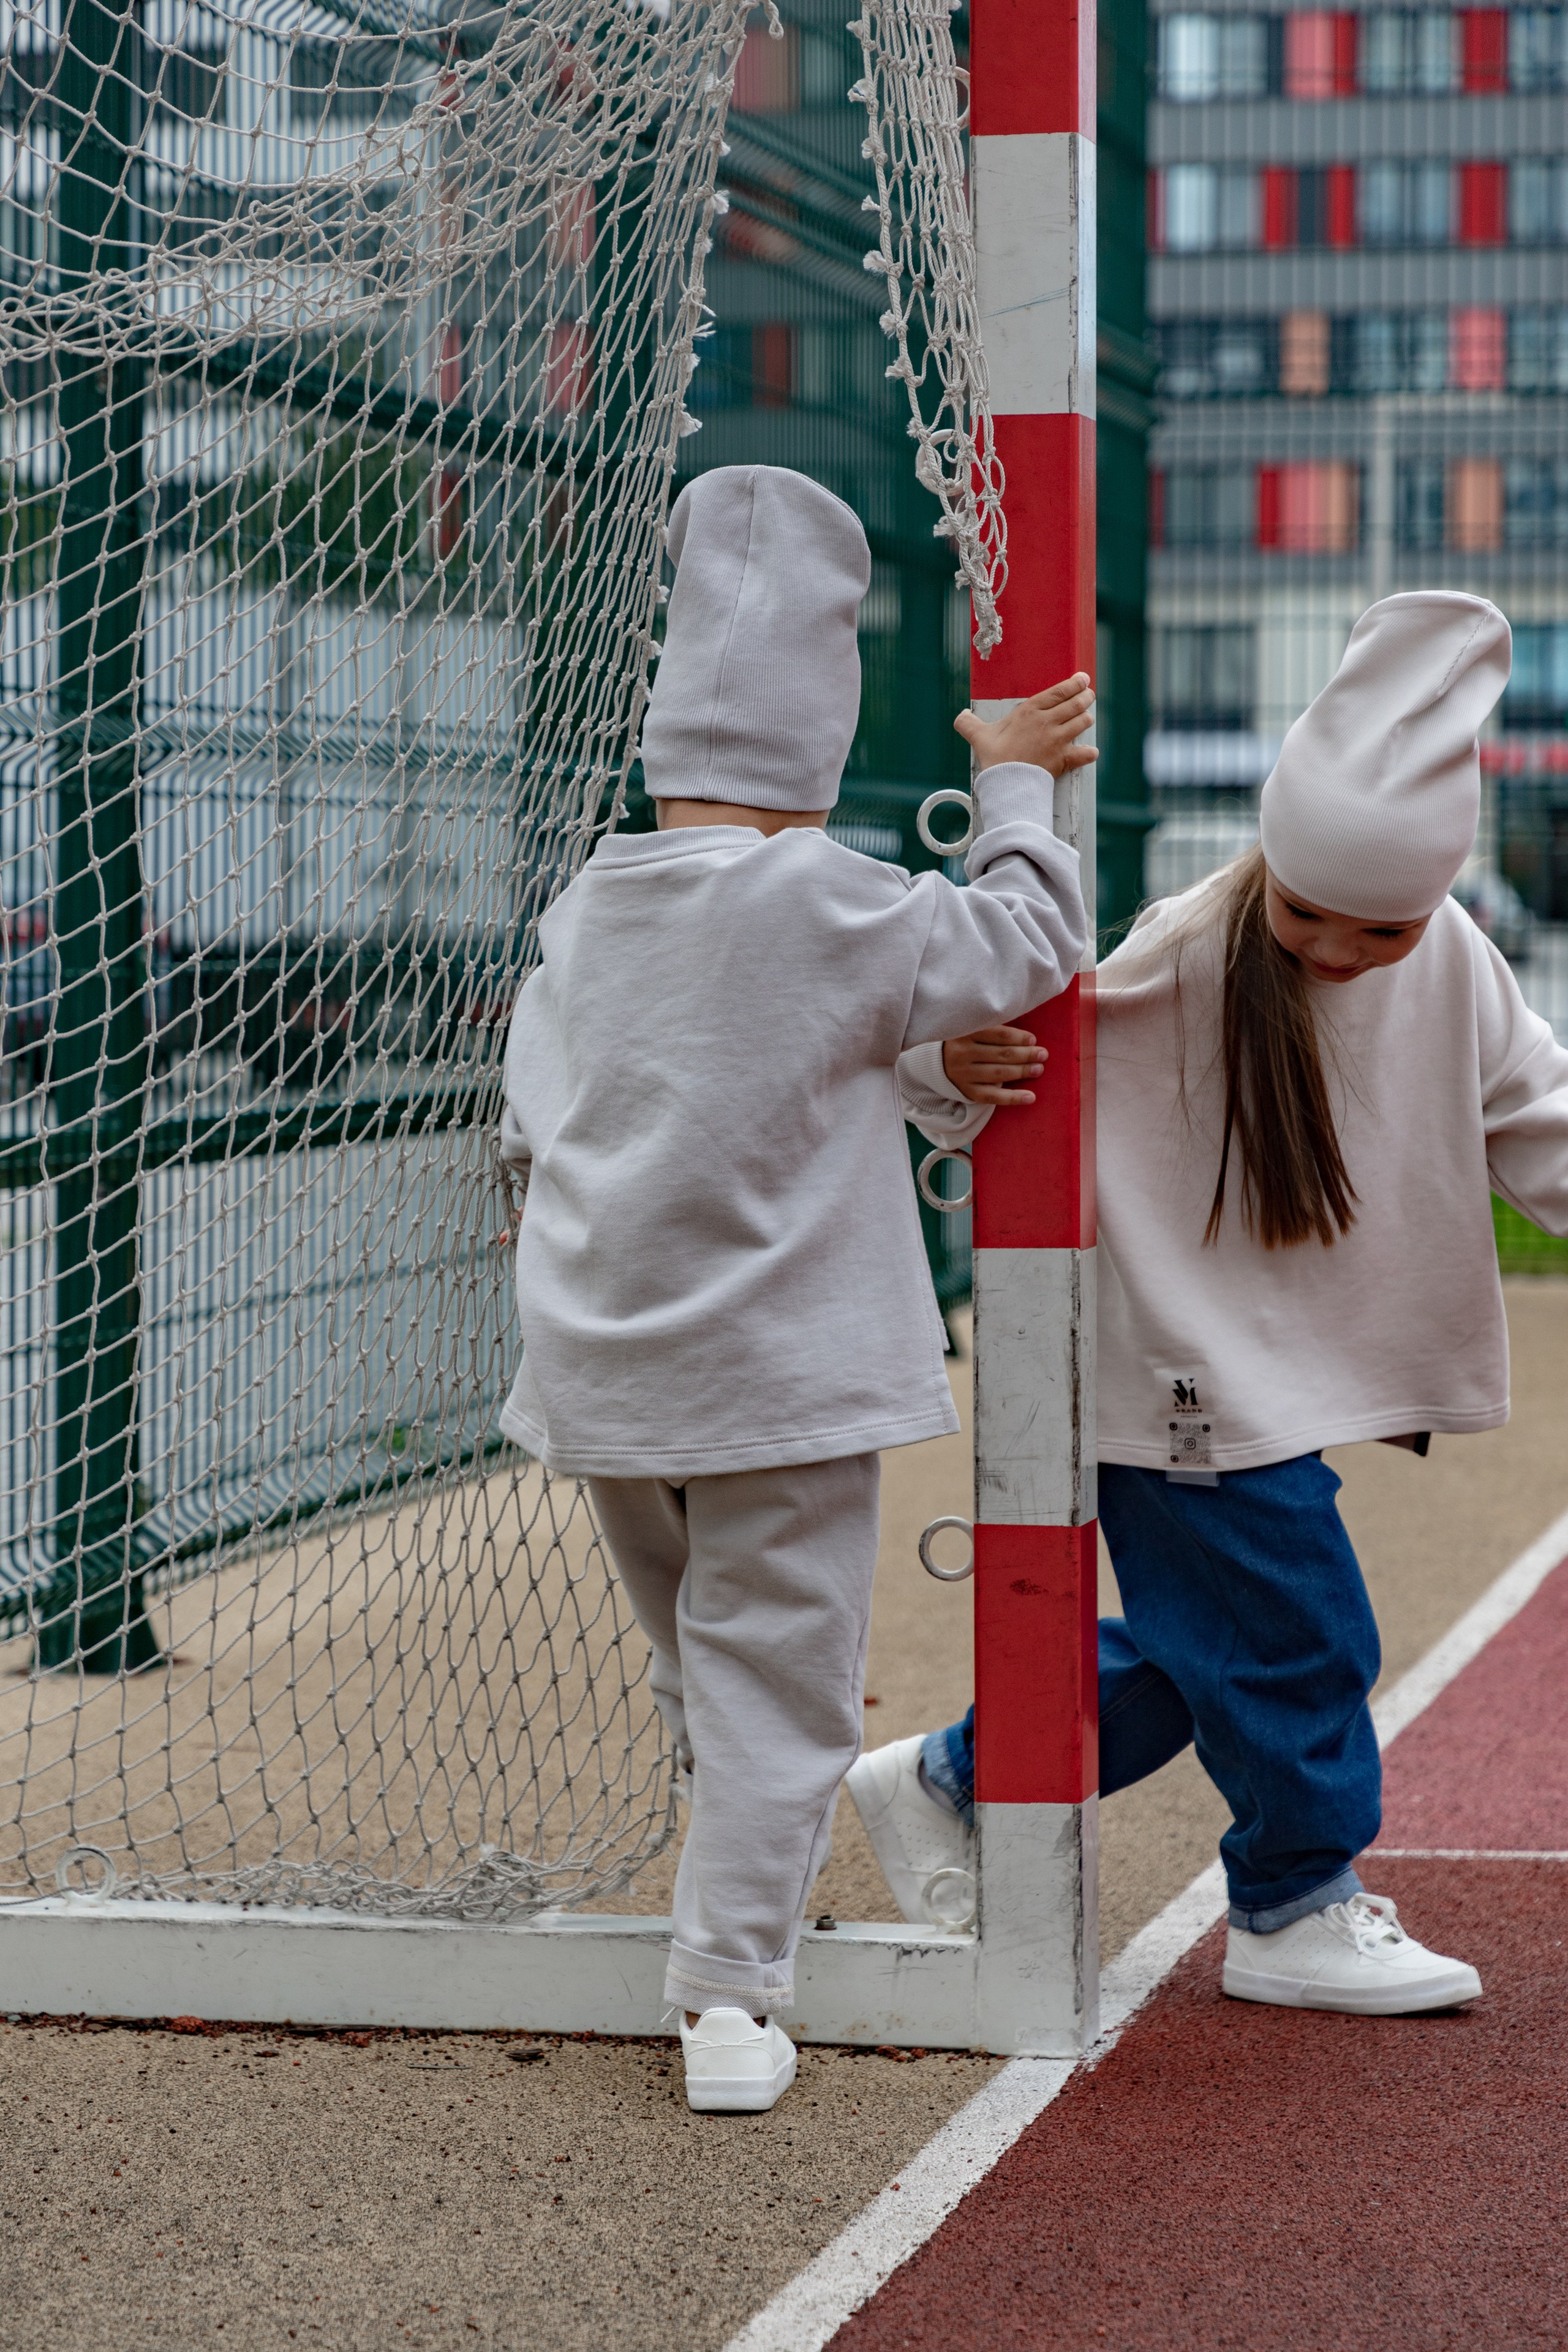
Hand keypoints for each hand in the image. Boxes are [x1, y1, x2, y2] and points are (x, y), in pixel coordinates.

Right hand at [942, 1026, 1046, 1105]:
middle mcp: (963, 1053)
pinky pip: (992, 1096)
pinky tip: (1031, 1097)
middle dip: (1026, 1055)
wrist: (932, 1062)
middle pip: (1001, 1054)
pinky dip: (1013, 1098)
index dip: (1019, 1037)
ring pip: (999, 1074)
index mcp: (965, 1033)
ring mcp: (963, 1074)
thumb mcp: (970, 1029)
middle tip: (1043, 1055)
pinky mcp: (966, 1091)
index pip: (998, 1034)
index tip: (1033, 1040)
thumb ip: (993, 1031)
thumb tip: (1028, 1039)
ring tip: (1039, 1069)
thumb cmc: (961, 1042)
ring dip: (1023, 1072)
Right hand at [953, 674, 1097, 777]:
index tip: (1083, 679)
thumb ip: (968, 724)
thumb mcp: (978, 736)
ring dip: (1086, 719)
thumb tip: (961, 716)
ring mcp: (1057, 741)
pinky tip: (1090, 752)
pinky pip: (1084, 754)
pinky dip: (1088, 753)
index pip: (1059, 692)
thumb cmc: (994, 758)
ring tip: (1086, 718)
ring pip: (1082, 723)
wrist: (1005, 783)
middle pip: (1076, 704)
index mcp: (1030, 711)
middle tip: (1088, 696)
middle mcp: (1047, 722)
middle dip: (1086, 697)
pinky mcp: (1063, 760)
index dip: (1074, 683)